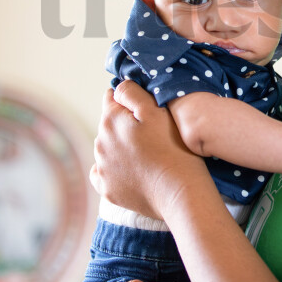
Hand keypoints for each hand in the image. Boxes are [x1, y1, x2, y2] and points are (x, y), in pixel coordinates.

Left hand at [91, 81, 208, 218]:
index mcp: (110, 120)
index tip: (147, 110)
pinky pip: (105, 171)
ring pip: (108, 147)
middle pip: (110, 123)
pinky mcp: (107, 189)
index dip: (129, 100)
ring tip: (148, 153)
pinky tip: (134, 170)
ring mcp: (102, 168)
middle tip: (153, 133)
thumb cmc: (174, 149)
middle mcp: (100, 143)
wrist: (180, 193)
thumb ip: (132, 93)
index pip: (111, 97)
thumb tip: (118, 87)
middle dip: (125, 124)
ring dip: (122, 146)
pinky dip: (116, 168)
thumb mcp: (157, 111)